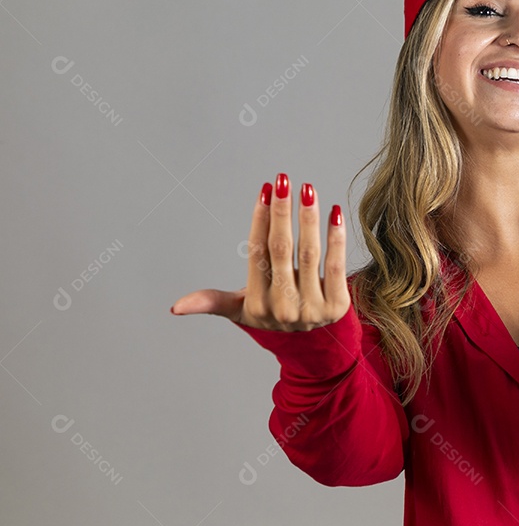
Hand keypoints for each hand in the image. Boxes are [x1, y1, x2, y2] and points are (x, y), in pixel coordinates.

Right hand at [170, 174, 352, 330]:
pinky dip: (336, 239)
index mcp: (257, 304)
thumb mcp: (240, 311)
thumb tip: (174, 308)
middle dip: (282, 212)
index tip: (266, 189)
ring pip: (309, 255)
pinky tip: (335, 212)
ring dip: (309, 219)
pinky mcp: (337, 306)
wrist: (312, 345)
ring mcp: (312, 308)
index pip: (257, 253)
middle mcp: (283, 307)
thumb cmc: (271, 314)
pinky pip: (336, 266)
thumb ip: (211, 302)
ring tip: (308, 190)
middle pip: (281, 250)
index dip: (261, 220)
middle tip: (283, 180)